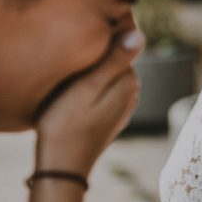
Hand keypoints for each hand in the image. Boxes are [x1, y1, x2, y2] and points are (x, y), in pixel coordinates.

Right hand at [34, 30, 145, 175]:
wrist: (60, 168)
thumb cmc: (66, 124)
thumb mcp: (87, 86)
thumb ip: (114, 60)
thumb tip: (141, 33)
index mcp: (129, 80)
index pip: (120, 43)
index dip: (99, 38)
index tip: (78, 38)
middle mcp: (131, 93)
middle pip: (114, 60)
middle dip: (97, 55)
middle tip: (69, 55)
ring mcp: (121, 108)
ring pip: (107, 76)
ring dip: (92, 72)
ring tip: (67, 71)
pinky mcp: (108, 118)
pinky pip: (102, 92)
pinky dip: (90, 87)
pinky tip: (72, 91)